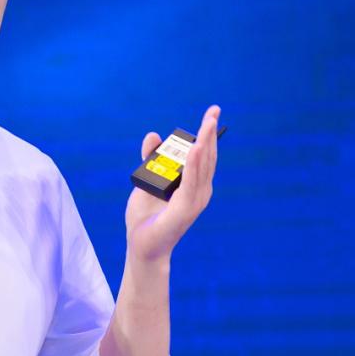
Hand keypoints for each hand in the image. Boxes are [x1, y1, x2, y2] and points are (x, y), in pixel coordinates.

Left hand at [125, 105, 219, 264]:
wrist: (141, 245)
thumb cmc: (145, 217)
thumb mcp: (146, 180)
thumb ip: (151, 158)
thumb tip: (153, 134)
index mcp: (193, 185)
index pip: (204, 155)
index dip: (208, 134)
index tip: (211, 112)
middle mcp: (199, 191)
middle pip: (208, 157)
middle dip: (210, 133)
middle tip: (213, 110)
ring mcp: (194, 200)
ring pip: (202, 167)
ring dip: (205, 143)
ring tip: (208, 123)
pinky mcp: (184, 209)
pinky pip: (191, 182)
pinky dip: (195, 164)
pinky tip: (196, 148)